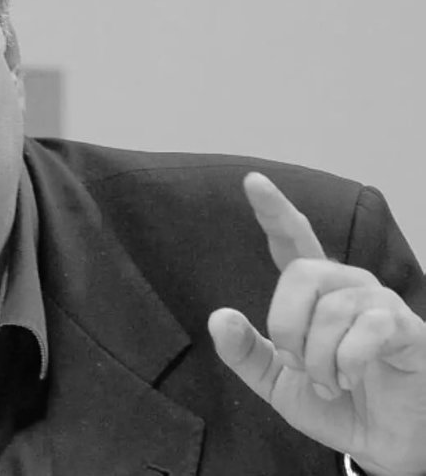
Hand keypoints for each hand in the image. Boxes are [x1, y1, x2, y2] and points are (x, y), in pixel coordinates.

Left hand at [208, 173, 425, 475]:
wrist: (383, 444)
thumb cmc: (337, 405)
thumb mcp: (276, 382)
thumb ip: (245, 352)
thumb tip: (219, 317)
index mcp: (314, 294)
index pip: (292, 240)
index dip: (274, 210)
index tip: (252, 181)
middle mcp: (348, 287)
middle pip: (302, 271)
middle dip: (285, 324)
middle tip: (296, 363)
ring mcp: (381, 303)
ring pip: (332, 307)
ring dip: (318, 357)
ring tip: (329, 383)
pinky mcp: (407, 328)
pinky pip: (367, 327)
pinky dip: (346, 362)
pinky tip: (350, 380)